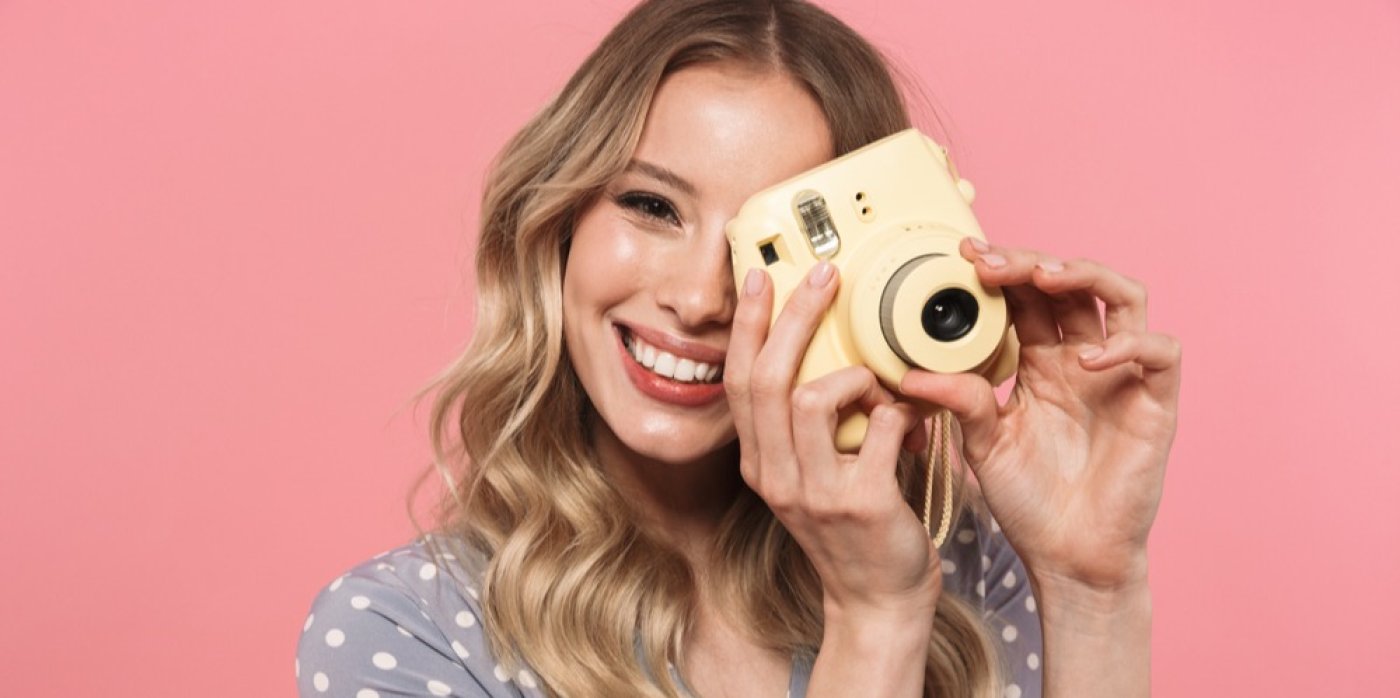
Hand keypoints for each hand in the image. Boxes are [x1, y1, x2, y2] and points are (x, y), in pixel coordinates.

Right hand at [725, 263, 939, 617]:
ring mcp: (815, 492)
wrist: (878, 600)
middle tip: (826, 278)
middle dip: (794, 317)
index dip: (749, 326)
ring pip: (813, 398)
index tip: (761, 279)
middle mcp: (776, 476)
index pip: (739, 381)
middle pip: (768, 379)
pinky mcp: (861, 502)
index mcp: (760, 463)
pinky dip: (900, 412)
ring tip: (881, 388)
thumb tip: (827, 355)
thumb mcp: (812, 474)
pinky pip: (879, 427)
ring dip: (855, 376)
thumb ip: (808, 425)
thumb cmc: (854, 528)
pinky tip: (912, 424)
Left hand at [900, 239, 1181, 593]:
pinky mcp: (1156, 404)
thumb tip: (910, 374)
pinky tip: (1087, 357)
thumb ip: (959, 402)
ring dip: (1086, 275)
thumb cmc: (1030, 502)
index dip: (1002, 270)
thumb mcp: (984, 445)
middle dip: (1031, 262)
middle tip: (990, 262)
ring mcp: (1123, 377)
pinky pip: (1160, 351)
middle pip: (1071, 283)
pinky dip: (1129, 342)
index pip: (1028, 297)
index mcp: (1042, 362)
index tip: (963, 257)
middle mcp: (1084, 359)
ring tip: (1043, 276)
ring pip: (1124, 297)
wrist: (1068, 558)